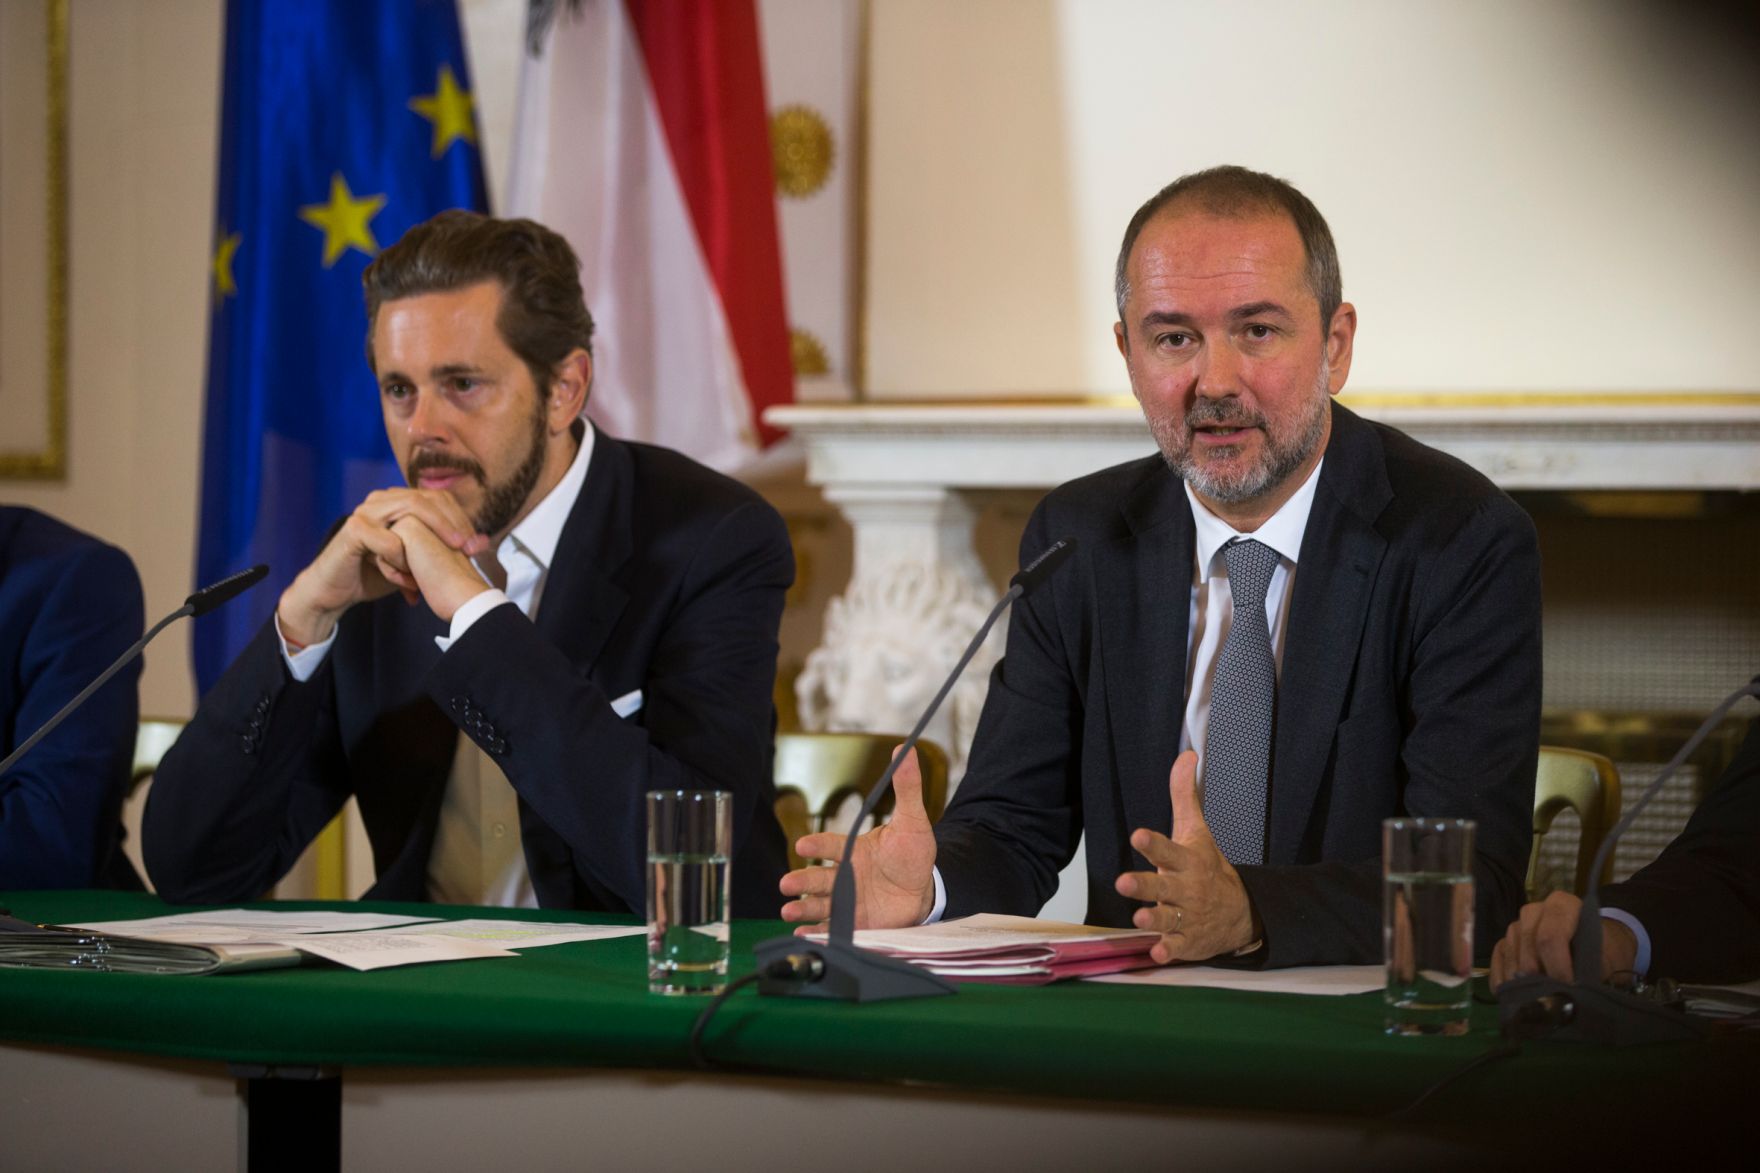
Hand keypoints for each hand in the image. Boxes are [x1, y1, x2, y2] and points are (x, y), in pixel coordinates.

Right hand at [278, 488, 488, 643]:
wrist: (337, 590)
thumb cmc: (377, 573)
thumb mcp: (416, 558)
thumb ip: (442, 547)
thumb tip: (483, 543)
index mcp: (397, 502)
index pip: (438, 498)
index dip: (461, 518)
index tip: (478, 545)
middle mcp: (382, 500)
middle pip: (427, 498)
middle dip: (454, 522)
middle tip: (469, 547)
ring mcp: (366, 511)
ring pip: (410, 510)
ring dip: (434, 533)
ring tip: (452, 551)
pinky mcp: (353, 529)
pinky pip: (387, 539)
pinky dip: (401, 556)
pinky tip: (406, 574)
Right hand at [778, 746, 937, 930]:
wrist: (924, 890)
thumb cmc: (913, 853)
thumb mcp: (913, 819)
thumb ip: (905, 787)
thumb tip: (903, 749)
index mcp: (854, 850)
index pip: (832, 846)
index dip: (818, 846)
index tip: (804, 846)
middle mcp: (845, 874)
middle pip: (819, 877)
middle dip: (802, 881)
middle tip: (786, 884)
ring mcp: (847, 899)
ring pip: (820, 902)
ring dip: (802, 907)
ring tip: (788, 910)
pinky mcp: (854, 922)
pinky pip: (832, 926)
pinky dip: (816, 931)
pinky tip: (803, 935)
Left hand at [1115, 750, 1258, 962]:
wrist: (1241, 911)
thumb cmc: (1208, 867)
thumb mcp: (1196, 831)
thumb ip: (1184, 796)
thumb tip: (1185, 755)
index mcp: (1187, 861)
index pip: (1168, 849)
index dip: (1152, 844)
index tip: (1137, 836)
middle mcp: (1186, 888)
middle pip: (1163, 886)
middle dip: (1145, 886)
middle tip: (1123, 882)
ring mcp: (1188, 916)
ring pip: (1168, 918)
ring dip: (1154, 919)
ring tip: (1139, 918)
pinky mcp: (1188, 940)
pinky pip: (1178, 947)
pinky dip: (1168, 950)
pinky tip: (1156, 953)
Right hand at [1488, 891, 1639, 988]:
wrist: (1596, 946)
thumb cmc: (1602, 950)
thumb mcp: (1605, 956)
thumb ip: (1589, 968)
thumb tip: (1572, 991)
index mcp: (1562, 905)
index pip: (1550, 935)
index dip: (1556, 964)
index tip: (1566, 986)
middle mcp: (1534, 911)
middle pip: (1527, 944)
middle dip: (1536, 974)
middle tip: (1549, 996)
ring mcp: (1517, 925)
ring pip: (1510, 951)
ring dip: (1519, 978)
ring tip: (1535, 998)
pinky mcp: (1505, 940)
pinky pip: (1498, 957)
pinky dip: (1501, 977)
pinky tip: (1509, 994)